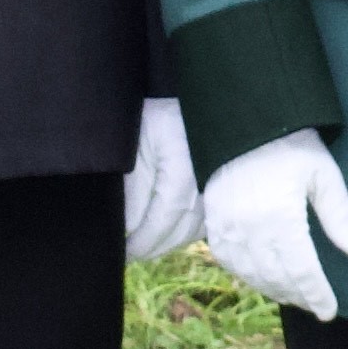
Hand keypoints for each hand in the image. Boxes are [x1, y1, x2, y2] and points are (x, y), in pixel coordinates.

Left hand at [118, 96, 205, 267]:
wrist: (199, 95)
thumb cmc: (162, 115)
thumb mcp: (138, 147)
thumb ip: (132, 191)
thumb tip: (125, 228)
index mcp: (182, 177)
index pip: (160, 224)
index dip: (141, 243)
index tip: (125, 252)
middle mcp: (205, 187)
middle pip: (178, 233)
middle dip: (152, 247)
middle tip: (130, 252)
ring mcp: (217, 188)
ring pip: (193, 230)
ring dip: (169, 241)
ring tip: (146, 244)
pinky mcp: (222, 187)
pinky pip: (205, 220)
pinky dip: (185, 230)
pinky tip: (169, 230)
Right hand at [201, 130, 347, 323]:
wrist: (245, 125)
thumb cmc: (291, 146)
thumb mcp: (324, 175)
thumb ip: (339, 216)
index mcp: (280, 216)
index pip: (301, 270)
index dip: (317, 295)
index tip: (330, 311)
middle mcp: (249, 227)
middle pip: (277, 277)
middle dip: (299, 297)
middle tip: (317, 306)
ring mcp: (227, 227)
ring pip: (252, 275)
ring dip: (275, 291)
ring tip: (295, 297)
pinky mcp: (213, 224)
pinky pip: (230, 263)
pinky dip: (248, 277)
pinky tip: (264, 280)